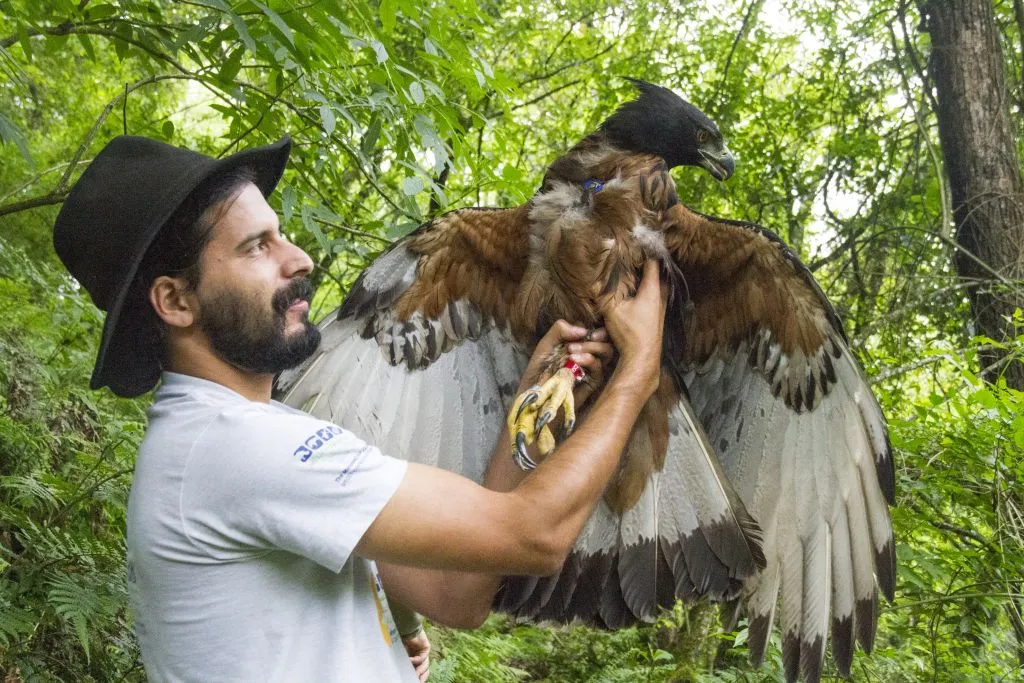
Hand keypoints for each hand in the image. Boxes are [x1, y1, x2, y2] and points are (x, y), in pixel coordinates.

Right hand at [402, 629, 430, 681]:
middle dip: (421, 677)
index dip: (418, 677)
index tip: (414, 681)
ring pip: (425, 665)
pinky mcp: (426, 648)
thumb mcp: (401, 655)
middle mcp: (421, 656)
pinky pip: (422, 657)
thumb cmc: (399, 641)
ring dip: (419, 671)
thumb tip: (402, 673)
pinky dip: (415, 660)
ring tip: (414, 675)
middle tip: (416, 681)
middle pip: (425, 670)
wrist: (403, 628)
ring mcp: (424, 652)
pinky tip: (409, 661)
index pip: (419, 671)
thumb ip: (404, 663)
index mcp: (415, 659)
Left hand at [516, 320, 613, 399]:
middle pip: (607, 338)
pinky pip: (599, 368)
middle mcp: (589, 353)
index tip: (580, 328)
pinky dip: (589, 360)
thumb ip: (560, 330)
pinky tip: (574, 360)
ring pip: (607, 351)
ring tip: (572, 350)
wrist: (534, 393)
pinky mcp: (593, 382)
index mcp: (579, 342)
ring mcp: (593, 368)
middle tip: (586, 336)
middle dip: (599, 334)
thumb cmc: (539, 369)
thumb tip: (583, 329)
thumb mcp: (546, 343)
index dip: (591, 325)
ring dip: (592, 346)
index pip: (594, 327)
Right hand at [600, 260, 667, 392]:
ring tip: (634, 270)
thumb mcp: (612, 310)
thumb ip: (602, 293)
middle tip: (635, 254)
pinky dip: (646, 289)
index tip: (637, 241)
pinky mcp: (658, 316)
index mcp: (652, 289)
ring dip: (647, 277)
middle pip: (657, 272)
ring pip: (657, 285)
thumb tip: (591, 280)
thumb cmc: (630, 333)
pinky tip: (635, 292)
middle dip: (646, 263)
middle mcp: (661, 296)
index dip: (645, 250)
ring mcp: (661, 307)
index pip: (652, 262)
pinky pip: (654, 295)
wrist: (642, 358)